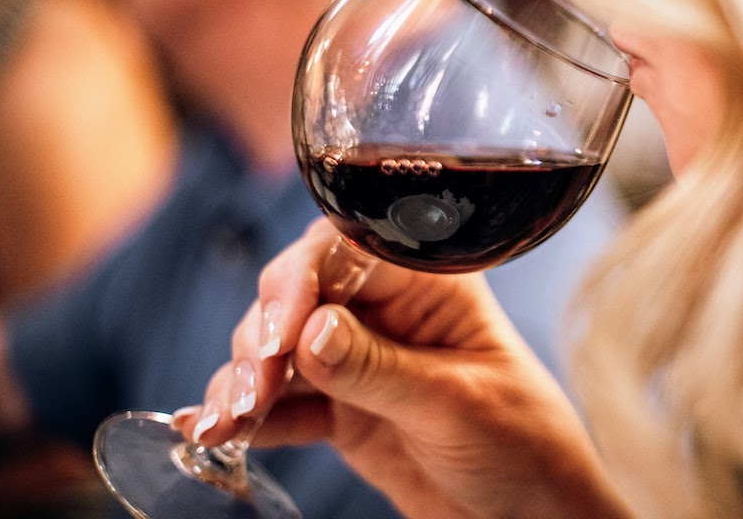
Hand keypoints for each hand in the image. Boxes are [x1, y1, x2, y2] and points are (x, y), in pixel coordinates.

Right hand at [175, 219, 630, 518]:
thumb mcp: (454, 402)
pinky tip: (210, 433)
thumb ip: (379, 369)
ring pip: (279, 350)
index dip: (300, 281)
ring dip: (244, 381)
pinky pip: (284, 405)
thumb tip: (309, 332)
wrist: (532, 511)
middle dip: (263, 336)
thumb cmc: (522, 440)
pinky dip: (246, 419)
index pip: (347, 251)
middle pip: (298, 295)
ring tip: (229, 421)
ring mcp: (360, 359)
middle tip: (253, 389)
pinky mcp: (343, 409)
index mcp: (428, 282)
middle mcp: (388, 309)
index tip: (279, 335)